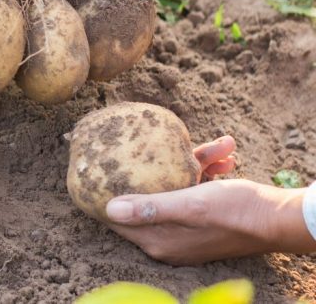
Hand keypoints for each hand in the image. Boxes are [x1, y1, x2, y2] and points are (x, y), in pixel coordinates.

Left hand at [104, 136, 315, 263]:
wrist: (283, 219)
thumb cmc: (237, 212)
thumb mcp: (190, 205)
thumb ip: (150, 208)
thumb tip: (109, 210)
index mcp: (159, 241)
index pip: (118, 219)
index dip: (108, 193)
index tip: (102, 167)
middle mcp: (170, 239)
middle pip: (147, 198)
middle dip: (154, 169)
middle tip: (155, 144)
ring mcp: (187, 229)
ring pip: (175, 187)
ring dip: (192, 164)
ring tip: (217, 148)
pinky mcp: (204, 219)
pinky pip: (194, 190)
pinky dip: (206, 171)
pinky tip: (224, 153)